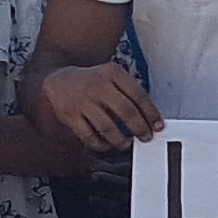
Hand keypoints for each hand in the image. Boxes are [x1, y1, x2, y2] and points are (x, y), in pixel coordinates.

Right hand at [29, 60, 159, 152]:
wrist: (59, 80)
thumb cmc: (92, 82)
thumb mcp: (111, 76)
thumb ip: (129, 92)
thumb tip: (149, 118)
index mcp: (112, 73)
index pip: (138, 95)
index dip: (151, 113)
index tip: (158, 126)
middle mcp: (98, 85)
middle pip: (126, 111)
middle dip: (139, 129)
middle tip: (145, 137)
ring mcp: (83, 100)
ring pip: (108, 128)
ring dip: (121, 140)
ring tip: (125, 143)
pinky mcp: (70, 115)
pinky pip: (89, 136)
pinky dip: (101, 145)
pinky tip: (107, 145)